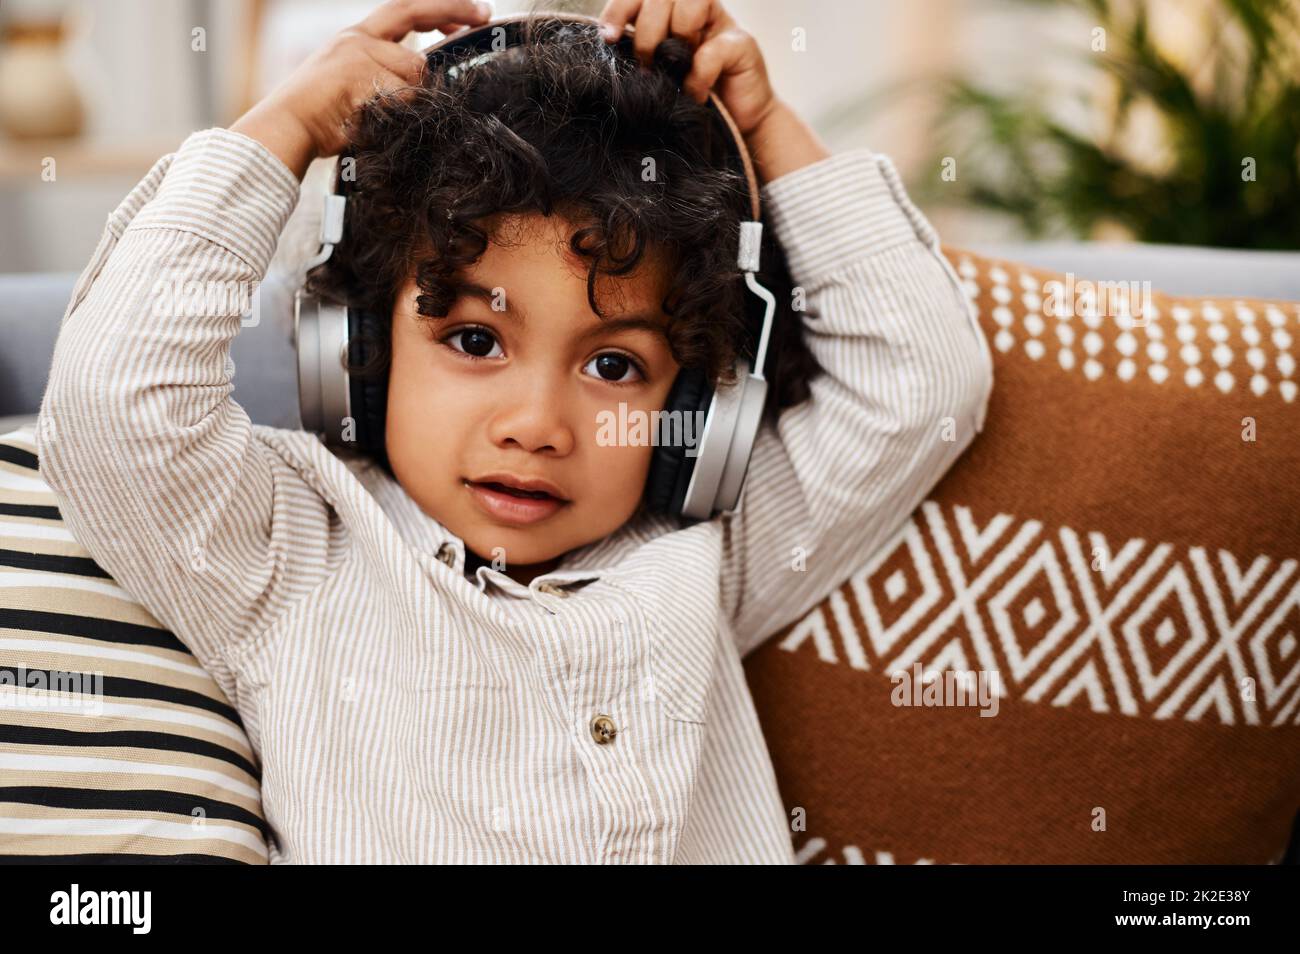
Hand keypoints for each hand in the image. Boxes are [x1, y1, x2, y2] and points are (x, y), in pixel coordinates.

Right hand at [229, 0, 491, 179]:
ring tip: (381, 114)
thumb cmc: (321, 119)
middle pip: (413, 16)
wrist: (287, 127)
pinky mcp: (360, 74)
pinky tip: (371, 119)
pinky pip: (401, 95)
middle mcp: (357, 39)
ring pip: (415, 70)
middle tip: (483, 14)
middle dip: (452, 9)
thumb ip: (388, 79)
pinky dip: (397, 112)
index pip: (404, 12)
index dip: (440, 10)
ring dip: (411, 96)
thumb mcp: (357, 88)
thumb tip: (426, 85)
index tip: (472, 14)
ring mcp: (358, 54)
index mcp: (355, 39)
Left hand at [596, 0, 775, 138]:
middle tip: (647, 66)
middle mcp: (695, 10)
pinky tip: (696, 94)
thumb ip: (639, 55)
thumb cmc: (691, 102)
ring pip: (690, 2)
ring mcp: (720, 24)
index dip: (620, 9)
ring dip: (677, 37)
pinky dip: (699, 74)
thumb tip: (607, 44)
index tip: (609, 38)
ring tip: (676, 71)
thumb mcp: (657, 75)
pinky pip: (713, 48)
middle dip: (647, 32)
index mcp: (670, 13)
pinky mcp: (743, 45)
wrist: (738, 127)